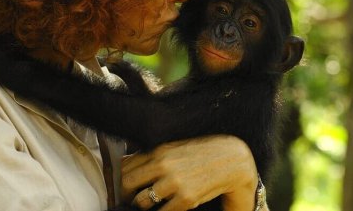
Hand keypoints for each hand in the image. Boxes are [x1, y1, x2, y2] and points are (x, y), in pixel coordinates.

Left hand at [121, 135, 258, 210]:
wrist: (231, 159)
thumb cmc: (201, 154)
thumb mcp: (175, 148)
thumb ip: (154, 156)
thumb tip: (128, 163)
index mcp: (159, 151)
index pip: (125, 166)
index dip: (121, 180)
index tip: (126, 188)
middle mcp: (163, 165)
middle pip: (127, 183)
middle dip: (126, 196)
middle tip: (132, 201)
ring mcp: (174, 182)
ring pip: (141, 201)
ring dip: (142, 207)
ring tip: (149, 207)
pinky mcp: (186, 198)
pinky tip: (167, 209)